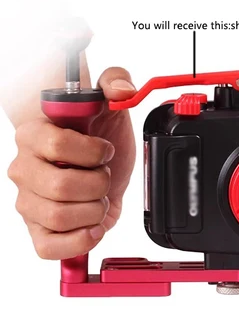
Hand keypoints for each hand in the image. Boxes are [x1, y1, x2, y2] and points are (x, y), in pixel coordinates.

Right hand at [7, 68, 136, 259]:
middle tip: (105, 176)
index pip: (57, 144)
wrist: (99, 165)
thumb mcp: (111, 105)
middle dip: (98, 183)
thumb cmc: (99, 136)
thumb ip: (116, 82)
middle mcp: (25, 168)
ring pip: (59, 217)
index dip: (92, 151)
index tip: (106, 150)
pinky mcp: (39, 229)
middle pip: (60, 186)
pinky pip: (48, 247)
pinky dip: (78, 240)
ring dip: (93, 209)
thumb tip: (122, 89)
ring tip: (98, 198)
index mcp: (35, 134)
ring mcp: (29, 201)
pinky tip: (93, 226)